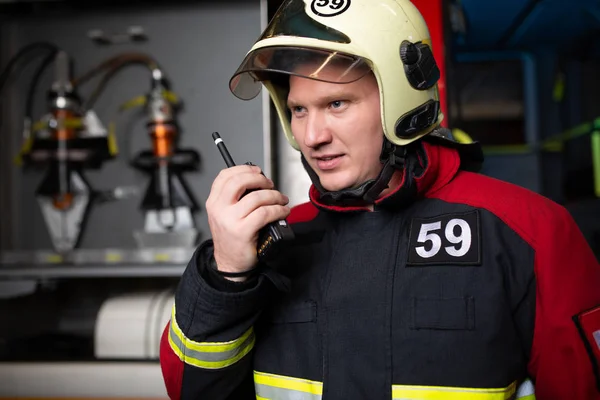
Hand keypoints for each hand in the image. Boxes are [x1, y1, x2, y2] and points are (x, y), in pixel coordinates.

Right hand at [206, 164, 290, 278]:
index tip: (257, 170)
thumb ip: (234, 198)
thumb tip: (258, 182)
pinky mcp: (243, 231)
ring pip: (257, 197)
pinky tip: (283, 212)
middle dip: (260, 179)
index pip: (225, 176)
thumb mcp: (224, 215)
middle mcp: (219, 209)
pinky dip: (278, 210)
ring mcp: (230, 220)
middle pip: (240, 181)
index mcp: (214, 202)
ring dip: (275, 196)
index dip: (244, 169)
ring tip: (281, 200)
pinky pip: (265, 213)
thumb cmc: (232, 239)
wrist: (230, 264)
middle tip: (270, 184)